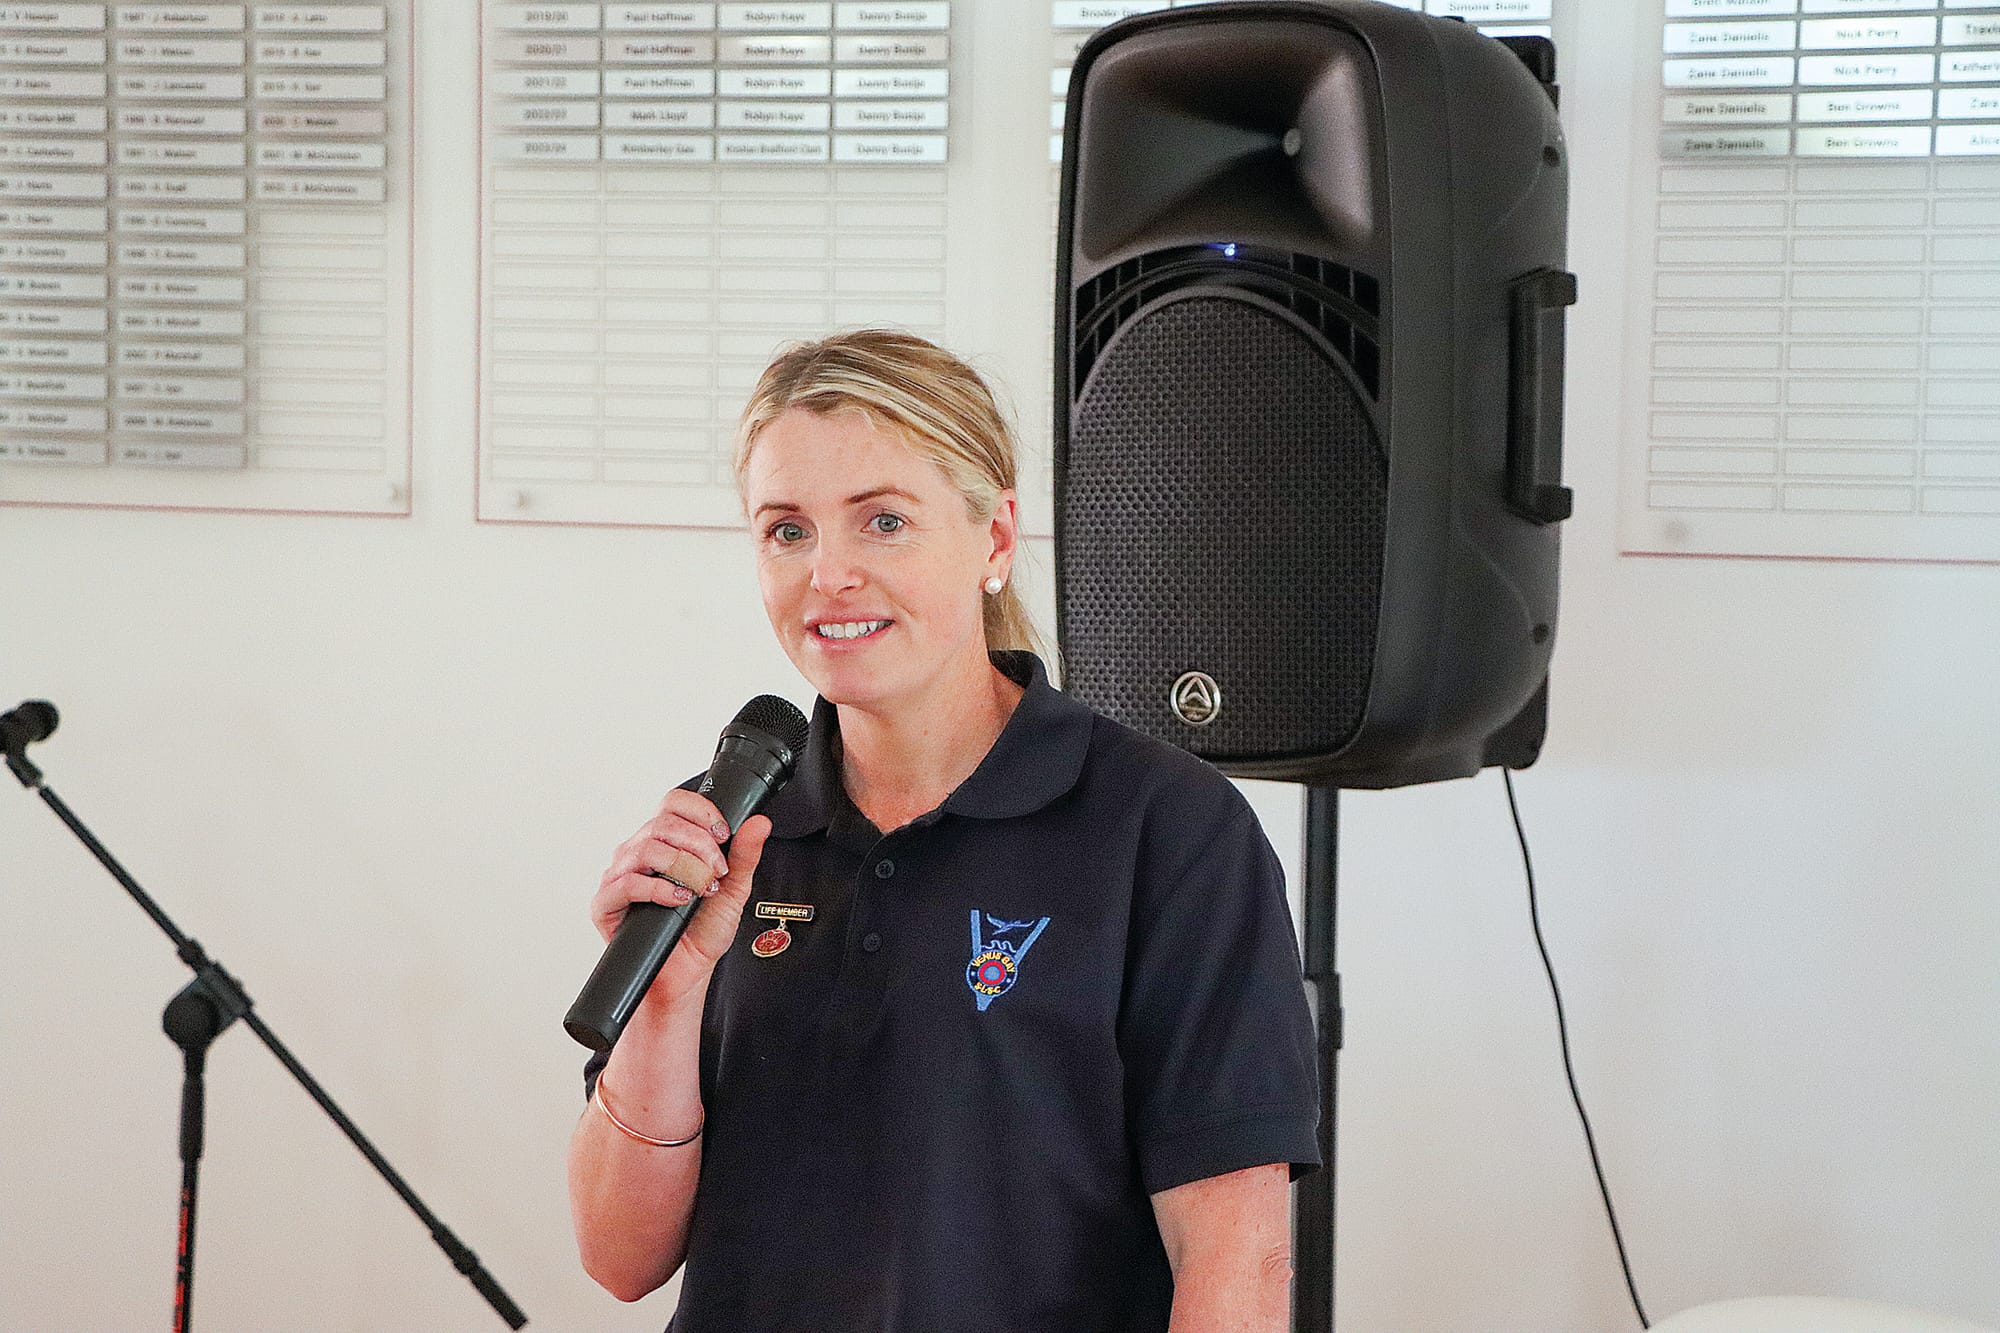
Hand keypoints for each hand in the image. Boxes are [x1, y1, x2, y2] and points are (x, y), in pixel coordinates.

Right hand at [590, 789, 774, 1010]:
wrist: (687, 973)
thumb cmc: (703, 931)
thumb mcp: (734, 889)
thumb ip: (745, 855)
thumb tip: (759, 823)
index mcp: (666, 842)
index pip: (674, 803)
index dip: (700, 811)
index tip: (723, 833)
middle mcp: (639, 853)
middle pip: (662, 822)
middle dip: (699, 844)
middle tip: (717, 870)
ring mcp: (619, 875)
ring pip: (645, 848)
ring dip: (683, 866)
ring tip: (700, 888)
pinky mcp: (606, 903)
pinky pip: (626, 883)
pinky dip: (657, 889)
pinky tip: (678, 898)